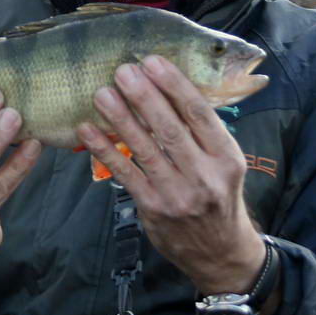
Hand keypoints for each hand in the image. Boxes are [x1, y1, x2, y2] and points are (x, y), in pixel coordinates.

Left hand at [76, 55, 264, 295]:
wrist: (219, 252)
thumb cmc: (218, 196)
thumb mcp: (225, 164)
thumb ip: (203, 132)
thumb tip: (169, 87)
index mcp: (226, 157)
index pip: (199, 114)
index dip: (175, 85)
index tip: (153, 62)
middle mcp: (204, 175)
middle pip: (170, 128)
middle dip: (144, 97)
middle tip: (123, 70)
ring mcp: (177, 194)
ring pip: (145, 149)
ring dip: (120, 119)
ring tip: (102, 93)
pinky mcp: (153, 208)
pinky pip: (125, 173)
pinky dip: (104, 150)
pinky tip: (88, 129)